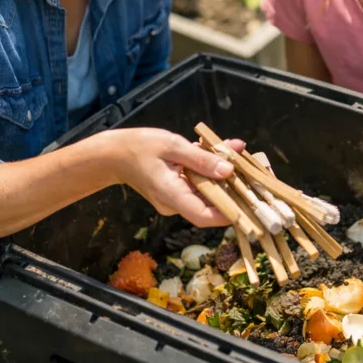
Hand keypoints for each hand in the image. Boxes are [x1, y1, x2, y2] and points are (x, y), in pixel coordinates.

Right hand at [103, 128, 243, 226]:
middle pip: (210, 203)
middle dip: (232, 186)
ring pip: (206, 190)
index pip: (205, 216)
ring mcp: (176, 198)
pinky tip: (221, 149)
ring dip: (223, 173)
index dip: (229, 213)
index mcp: (173, 196)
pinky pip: (198, 183)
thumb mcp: (173, 146)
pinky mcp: (176, 190)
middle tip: (249, 168)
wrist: (113, 154)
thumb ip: (202, 158)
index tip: (249, 202)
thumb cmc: (139, 147)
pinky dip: (210, 168)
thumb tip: (229, 170)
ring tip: (235, 151)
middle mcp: (176, 203)